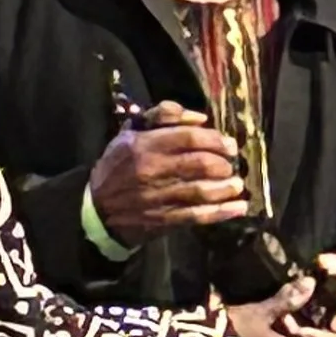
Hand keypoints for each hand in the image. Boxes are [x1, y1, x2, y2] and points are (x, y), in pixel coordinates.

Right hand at [89, 102, 247, 244]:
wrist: (98, 209)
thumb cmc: (119, 164)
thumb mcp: (131, 131)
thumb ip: (164, 116)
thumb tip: (199, 119)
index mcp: (144, 145)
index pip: (189, 138)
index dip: (214, 140)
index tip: (228, 144)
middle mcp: (152, 170)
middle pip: (200, 164)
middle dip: (223, 163)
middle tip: (231, 163)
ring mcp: (158, 197)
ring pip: (202, 191)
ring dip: (226, 188)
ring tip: (237, 184)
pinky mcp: (163, 219)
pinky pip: (197, 215)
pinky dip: (221, 212)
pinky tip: (238, 208)